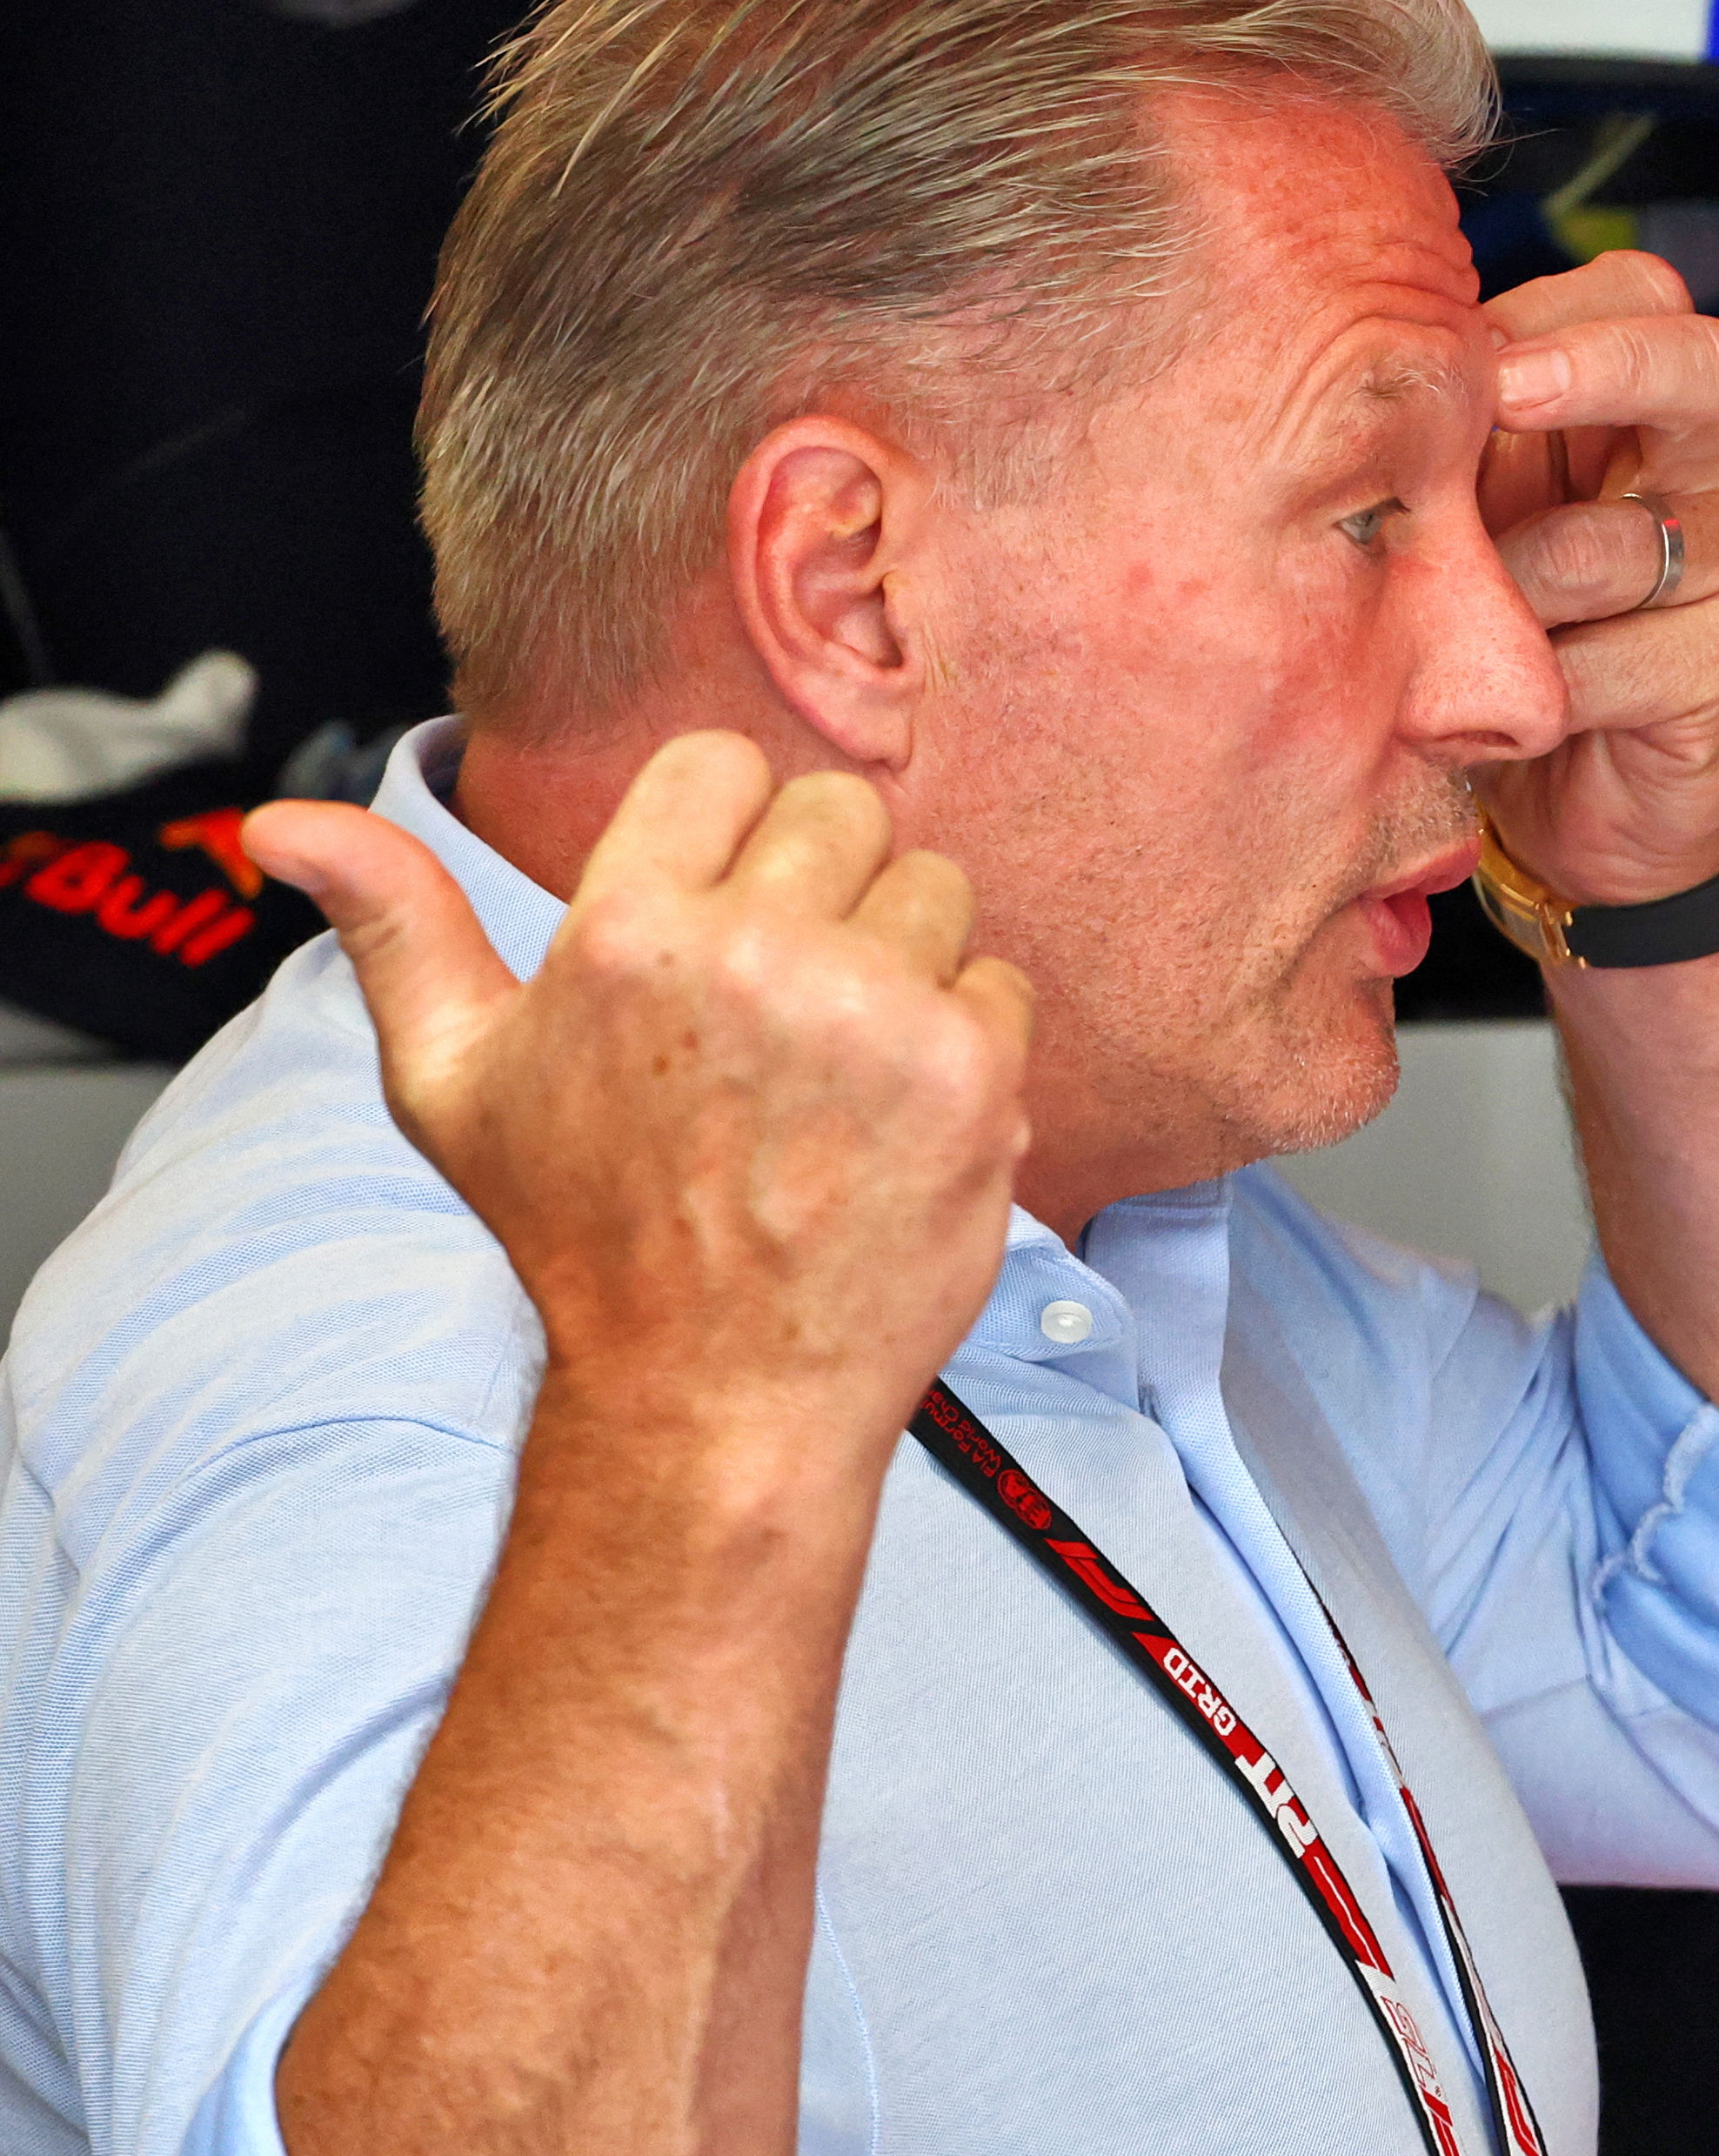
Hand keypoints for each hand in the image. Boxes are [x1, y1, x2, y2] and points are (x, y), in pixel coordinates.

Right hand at [244, 734, 1035, 1425]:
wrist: (714, 1391)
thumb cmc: (585, 1236)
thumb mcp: (452, 1078)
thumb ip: (391, 925)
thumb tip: (280, 823)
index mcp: (624, 930)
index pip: (722, 764)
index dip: (727, 835)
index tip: (721, 916)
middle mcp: (753, 953)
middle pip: (842, 812)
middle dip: (823, 892)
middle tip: (784, 1010)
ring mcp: (872, 1010)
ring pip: (934, 888)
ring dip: (903, 962)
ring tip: (839, 1069)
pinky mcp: (970, 1072)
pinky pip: (1001, 981)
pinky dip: (969, 1040)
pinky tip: (898, 1116)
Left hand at [1472, 249, 1718, 905]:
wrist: (1585, 811)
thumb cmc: (1522, 639)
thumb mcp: (1486, 516)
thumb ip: (1468, 441)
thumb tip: (1382, 373)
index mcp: (1653, 415)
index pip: (1643, 297)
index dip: (1554, 308)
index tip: (1455, 352)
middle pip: (1707, 368)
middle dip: (1594, 369)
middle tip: (1499, 400)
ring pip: (1611, 544)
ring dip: (1506, 590)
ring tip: (1456, 636)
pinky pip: (1603, 666)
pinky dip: (1527, 695)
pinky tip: (1495, 720)